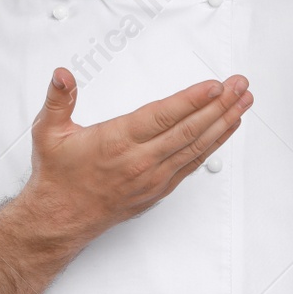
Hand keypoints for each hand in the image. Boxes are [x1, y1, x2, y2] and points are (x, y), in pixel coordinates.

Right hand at [24, 68, 252, 240]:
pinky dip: (214, 144)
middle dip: (219, 105)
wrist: (61, 219)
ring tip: (243, 102)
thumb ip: (58, 99)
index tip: (215, 85)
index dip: (192, 100)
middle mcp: (140, 160)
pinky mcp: (160, 189)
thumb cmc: (58, 175)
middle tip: (240, 85)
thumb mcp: (48, 131)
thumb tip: (62, 75)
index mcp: (117, 141)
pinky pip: (193, 163)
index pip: (163, 116)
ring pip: (197, 147)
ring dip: (223, 122)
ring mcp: (154, 177)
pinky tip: (227, 128)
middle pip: (189, 129)